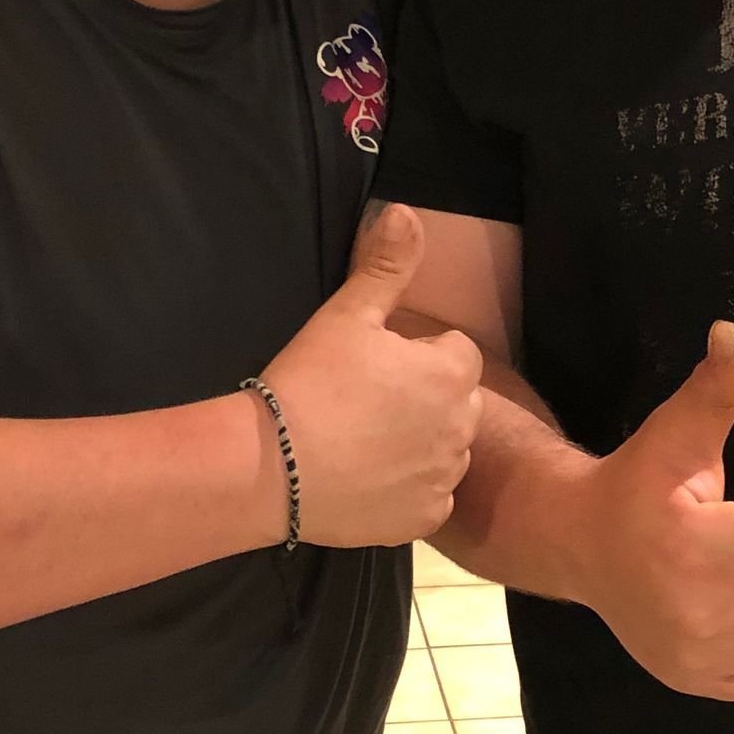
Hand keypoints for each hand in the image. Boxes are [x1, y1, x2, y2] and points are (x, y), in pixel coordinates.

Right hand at [263, 206, 482, 547]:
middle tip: (365, 404)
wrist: (273, 468)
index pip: (455, 352)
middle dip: (424, 399)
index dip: (416, 355)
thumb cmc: (310, 382)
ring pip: (445, 451)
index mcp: (449, 373)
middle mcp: (461, 428)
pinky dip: (408, 491)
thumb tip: (408, 213)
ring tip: (363, 443)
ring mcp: (443, 478)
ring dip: (419, 444)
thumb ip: (386, 265)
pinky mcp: (423, 520)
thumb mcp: (347, 314)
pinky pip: (429, 499)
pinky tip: (368, 481)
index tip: (374, 365)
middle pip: (455, 402)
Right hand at [569, 322, 733, 700]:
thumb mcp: (675, 434)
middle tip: (732, 541)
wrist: (578, 547)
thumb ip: (716, 387)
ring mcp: (698, 656)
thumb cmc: (636, 485)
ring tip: (732, 576)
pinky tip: (726, 611)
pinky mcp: (698, 682)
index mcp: (694, 548)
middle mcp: (698, 612)